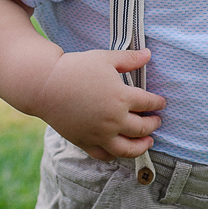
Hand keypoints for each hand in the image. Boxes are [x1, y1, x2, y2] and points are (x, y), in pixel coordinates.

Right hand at [33, 48, 166, 161]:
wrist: (45, 85)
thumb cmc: (76, 68)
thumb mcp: (105, 58)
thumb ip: (129, 59)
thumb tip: (148, 54)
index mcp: (122, 97)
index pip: (148, 103)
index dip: (158, 103)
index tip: (162, 103)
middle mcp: (114, 119)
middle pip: (142, 127)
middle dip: (153, 124)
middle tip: (157, 121)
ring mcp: (99, 134)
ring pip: (128, 148)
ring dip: (142, 146)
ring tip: (148, 142)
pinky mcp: (85, 142)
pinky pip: (104, 155)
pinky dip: (116, 154)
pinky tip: (120, 150)